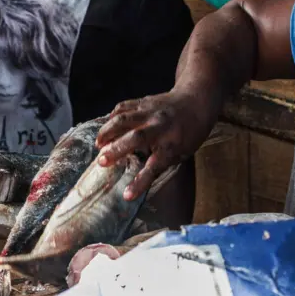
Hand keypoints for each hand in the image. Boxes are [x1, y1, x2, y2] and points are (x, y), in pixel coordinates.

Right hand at [95, 89, 216, 201]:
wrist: (196, 101)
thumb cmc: (190, 133)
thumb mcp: (182, 153)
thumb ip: (161, 163)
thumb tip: (139, 180)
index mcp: (172, 144)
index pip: (155, 166)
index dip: (140, 182)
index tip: (126, 195)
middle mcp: (161, 127)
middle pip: (136, 138)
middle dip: (116, 150)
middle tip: (101, 161)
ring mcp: (151, 111)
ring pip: (124, 119)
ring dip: (108, 131)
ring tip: (98, 144)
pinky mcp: (143, 101)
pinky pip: (123, 107)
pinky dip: (111, 117)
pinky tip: (106, 127)